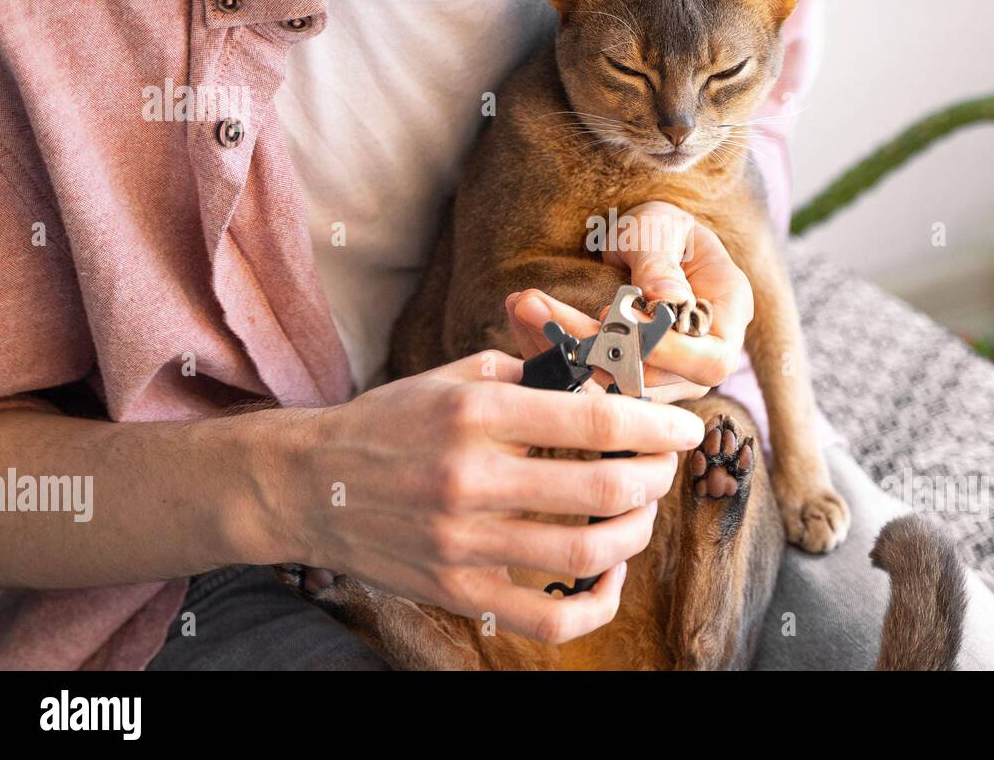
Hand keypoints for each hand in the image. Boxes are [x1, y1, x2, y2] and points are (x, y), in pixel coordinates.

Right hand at [284, 351, 704, 643]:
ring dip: (636, 530)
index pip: (592, 420)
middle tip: (663, 467)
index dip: (655, 425)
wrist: (308, 485)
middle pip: (602, 486)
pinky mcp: (458, 591)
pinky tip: (608, 573)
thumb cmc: (390, 423)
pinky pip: (548, 618)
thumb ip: (528, 375)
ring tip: (642, 511)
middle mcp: (470, 477)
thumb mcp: (454, 378)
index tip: (685, 428)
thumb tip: (603, 382)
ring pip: (586, 551)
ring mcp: (463, 542)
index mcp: (475, 413)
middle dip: (654, 475)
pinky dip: (597, 601)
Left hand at [506, 201, 752, 402]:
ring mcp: (663, 377)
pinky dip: (552, 351)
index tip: (610, 318)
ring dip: (563, 349)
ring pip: (613, 385)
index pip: (711, 360)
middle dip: (591, 346)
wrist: (642, 243)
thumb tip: (665, 300)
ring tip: (523, 305)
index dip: (667, 353)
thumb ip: (660, 262)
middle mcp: (698, 358)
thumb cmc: (660, 230)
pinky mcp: (623, 381)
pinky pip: (587, 379)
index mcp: (726, 318)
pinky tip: (522, 318)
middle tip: (536, 305)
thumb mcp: (659, 229)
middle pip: (653, 378)